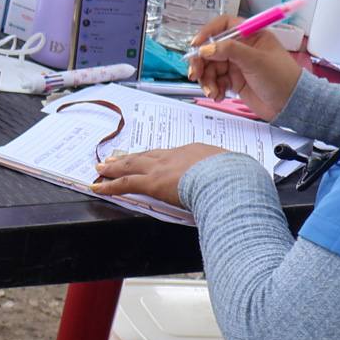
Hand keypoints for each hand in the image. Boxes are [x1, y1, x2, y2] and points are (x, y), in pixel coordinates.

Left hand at [91, 144, 228, 204]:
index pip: (169, 155)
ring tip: (100, 168)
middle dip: (128, 158)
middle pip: (145, 156)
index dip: (155, 158)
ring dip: (113, 168)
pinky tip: (97, 187)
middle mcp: (174, 156)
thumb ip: (231, 171)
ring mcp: (161, 168)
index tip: (148, 159)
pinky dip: (108, 185)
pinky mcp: (152, 183)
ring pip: (130, 166)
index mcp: (194, 152)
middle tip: (113, 159)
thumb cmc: (238, 176)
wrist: (230, 178)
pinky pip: (124, 184)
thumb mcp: (237, 168)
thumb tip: (242, 177)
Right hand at [187, 13, 302, 118]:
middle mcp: (241, 48)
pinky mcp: (233, 80)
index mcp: (250, 36)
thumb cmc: (282, 78)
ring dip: (206, 80)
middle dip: (201, 62)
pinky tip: (217, 95)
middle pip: (210, 49)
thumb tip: (205, 48)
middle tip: (196, 74)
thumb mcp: (256, 61)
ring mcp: (236, 64)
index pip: (223, 26)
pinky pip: (214, 81)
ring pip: (210, 67)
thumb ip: (230, 50)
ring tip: (212, 91)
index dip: (207, 33)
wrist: (290, 105)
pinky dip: (212, 88)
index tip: (196, 45)